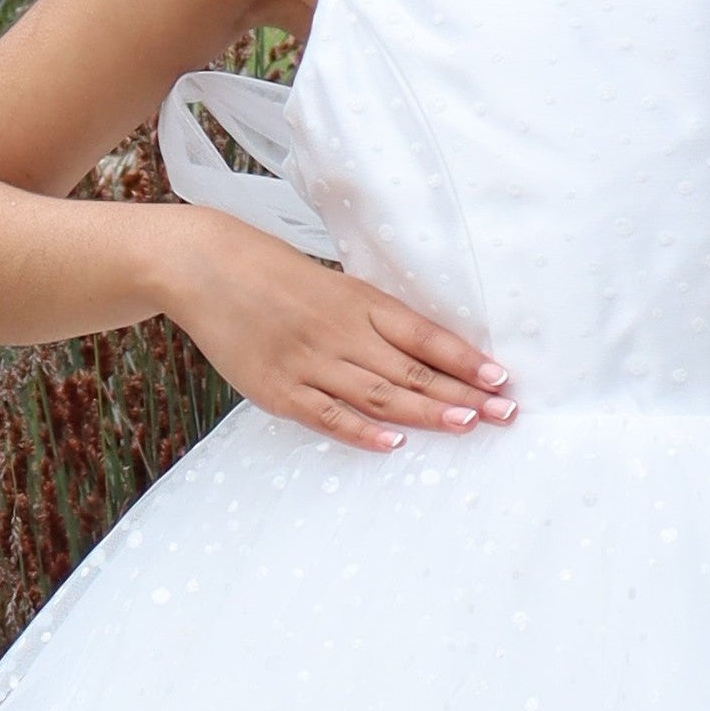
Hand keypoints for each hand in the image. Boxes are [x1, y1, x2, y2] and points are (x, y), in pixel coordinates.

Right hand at [157, 211, 514, 454]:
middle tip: (504, 413)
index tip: (500, 378)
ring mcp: (309, 362)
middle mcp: (341, 332)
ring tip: (467, 425)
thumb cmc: (274, 275)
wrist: (205, 267)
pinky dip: (362, 431)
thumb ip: (372, 318)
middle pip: (411, 369)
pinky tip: (394, 443)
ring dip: (426, 412)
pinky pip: (327, 415)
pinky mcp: (278, 389)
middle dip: (462, 393)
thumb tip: (425, 352)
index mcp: (359, 302)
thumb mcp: (333, 285)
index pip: (424, 335)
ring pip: (378, 394)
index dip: (464, 358)